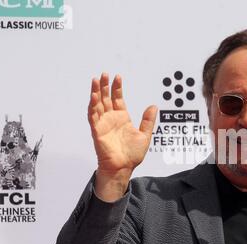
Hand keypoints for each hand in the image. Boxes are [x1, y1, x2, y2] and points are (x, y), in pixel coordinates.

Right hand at [88, 73, 156, 200]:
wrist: (124, 167)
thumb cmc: (132, 155)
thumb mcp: (145, 135)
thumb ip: (148, 121)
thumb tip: (153, 106)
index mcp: (122, 118)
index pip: (118, 99)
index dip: (117, 88)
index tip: (118, 77)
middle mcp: (111, 119)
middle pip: (106, 98)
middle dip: (104, 86)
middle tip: (104, 74)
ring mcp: (103, 124)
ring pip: (97, 104)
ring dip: (96, 92)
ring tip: (96, 80)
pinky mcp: (97, 131)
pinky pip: (93, 116)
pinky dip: (92, 106)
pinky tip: (93, 96)